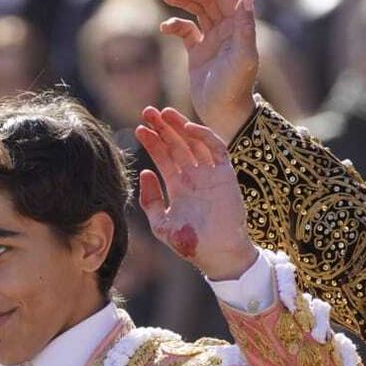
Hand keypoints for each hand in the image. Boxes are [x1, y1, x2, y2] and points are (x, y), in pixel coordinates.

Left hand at [135, 106, 255, 280]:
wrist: (217, 254)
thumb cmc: (190, 243)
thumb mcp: (161, 224)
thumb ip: (150, 200)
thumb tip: (145, 173)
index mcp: (179, 187)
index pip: (163, 157)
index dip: (152, 142)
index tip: (139, 129)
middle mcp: (194, 177)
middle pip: (176, 144)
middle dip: (162, 128)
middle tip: (147, 111)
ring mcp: (210, 174)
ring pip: (194, 142)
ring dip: (180, 126)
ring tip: (164, 112)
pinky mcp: (225, 174)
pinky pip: (216, 148)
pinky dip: (204, 135)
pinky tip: (188, 127)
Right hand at [160, 0, 258, 140]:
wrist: (225, 114)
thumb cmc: (235, 87)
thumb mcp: (243, 57)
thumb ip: (244, 28)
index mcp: (237, 27)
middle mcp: (226, 30)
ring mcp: (212, 40)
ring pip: (197, 11)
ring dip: (182, 0)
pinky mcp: (198, 53)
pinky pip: (185, 31)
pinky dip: (174, 25)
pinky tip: (165, 28)